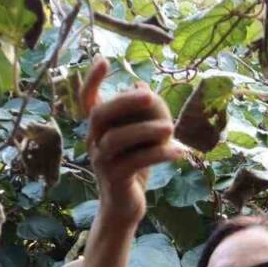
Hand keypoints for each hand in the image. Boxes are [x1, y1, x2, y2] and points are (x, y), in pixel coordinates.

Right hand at [80, 58, 185, 228]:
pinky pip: (136, 161)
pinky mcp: (115, 179)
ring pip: (118, 139)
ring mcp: (101, 161)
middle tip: (150, 96)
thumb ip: (139, 116)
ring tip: (172, 128)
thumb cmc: (132, 168)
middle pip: (100, 114)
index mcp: (98, 129)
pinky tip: (180, 152)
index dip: (92, 80)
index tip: (103, 59)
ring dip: (147, 130)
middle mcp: (94, 141)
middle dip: (125, 101)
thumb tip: (143, 87)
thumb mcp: (137, 140)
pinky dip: (159, 154)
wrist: (124, 207)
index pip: (87, 100)